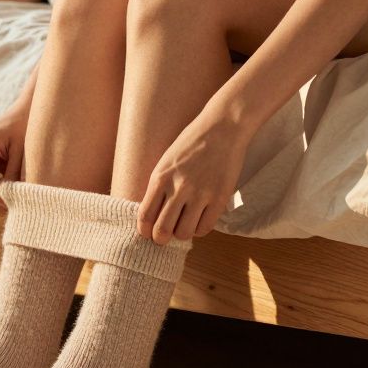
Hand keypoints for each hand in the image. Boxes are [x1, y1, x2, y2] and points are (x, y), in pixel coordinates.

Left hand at [137, 111, 248, 244]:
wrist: (222, 128)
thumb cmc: (191, 143)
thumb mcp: (166, 161)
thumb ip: (159, 187)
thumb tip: (151, 215)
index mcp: (160, 177)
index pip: (145, 215)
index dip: (144, 231)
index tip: (147, 233)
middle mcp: (178, 188)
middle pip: (162, 230)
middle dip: (160, 239)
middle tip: (163, 238)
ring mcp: (200, 194)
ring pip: (184, 233)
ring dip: (181, 234)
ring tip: (183, 226)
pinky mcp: (220, 198)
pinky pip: (205, 228)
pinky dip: (199, 229)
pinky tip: (199, 220)